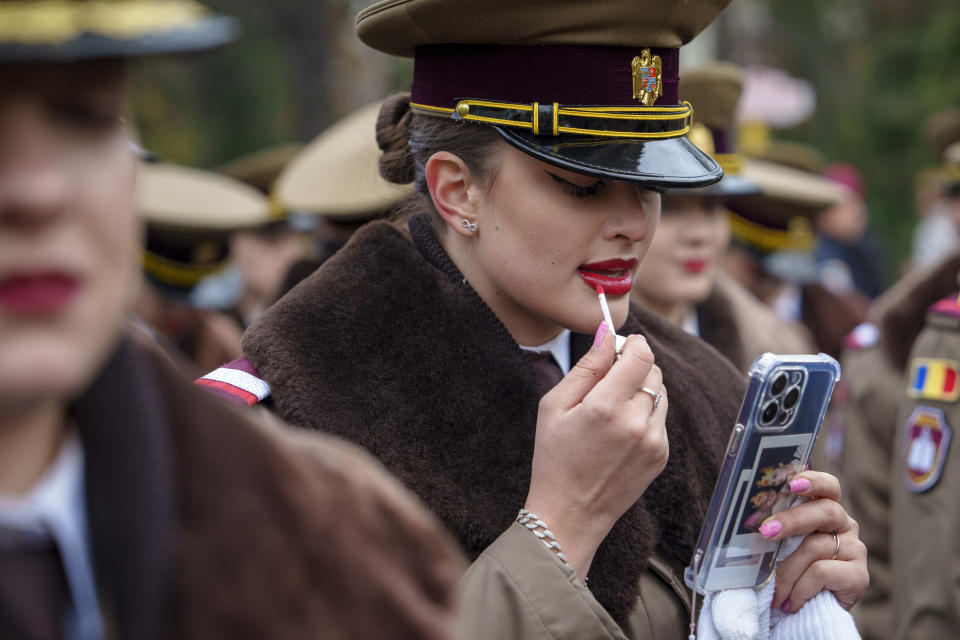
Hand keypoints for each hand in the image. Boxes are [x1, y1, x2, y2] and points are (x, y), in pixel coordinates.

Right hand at [523, 324, 668, 578]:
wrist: (570, 514)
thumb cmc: (554, 458)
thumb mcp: (554, 407)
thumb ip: (586, 367)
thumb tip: (607, 333)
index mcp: (606, 407)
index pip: (641, 355)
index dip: (632, 344)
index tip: (619, 345)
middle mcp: (637, 423)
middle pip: (654, 371)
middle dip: (634, 366)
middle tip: (607, 380)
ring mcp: (654, 441)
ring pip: (661, 393)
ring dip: (641, 389)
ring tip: (611, 409)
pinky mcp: (661, 455)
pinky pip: (660, 418)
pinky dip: (644, 414)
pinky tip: (618, 431)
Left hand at [757, 471, 868, 612]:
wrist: (805, 614)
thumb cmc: (787, 573)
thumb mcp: (777, 547)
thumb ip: (772, 528)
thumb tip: (745, 521)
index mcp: (824, 511)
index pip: (828, 487)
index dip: (814, 481)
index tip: (793, 483)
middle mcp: (844, 525)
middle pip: (824, 511)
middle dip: (791, 520)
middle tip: (765, 531)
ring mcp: (855, 549)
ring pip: (815, 547)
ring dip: (787, 571)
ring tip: (774, 591)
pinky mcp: (859, 576)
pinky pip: (821, 572)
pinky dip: (799, 589)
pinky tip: (790, 602)